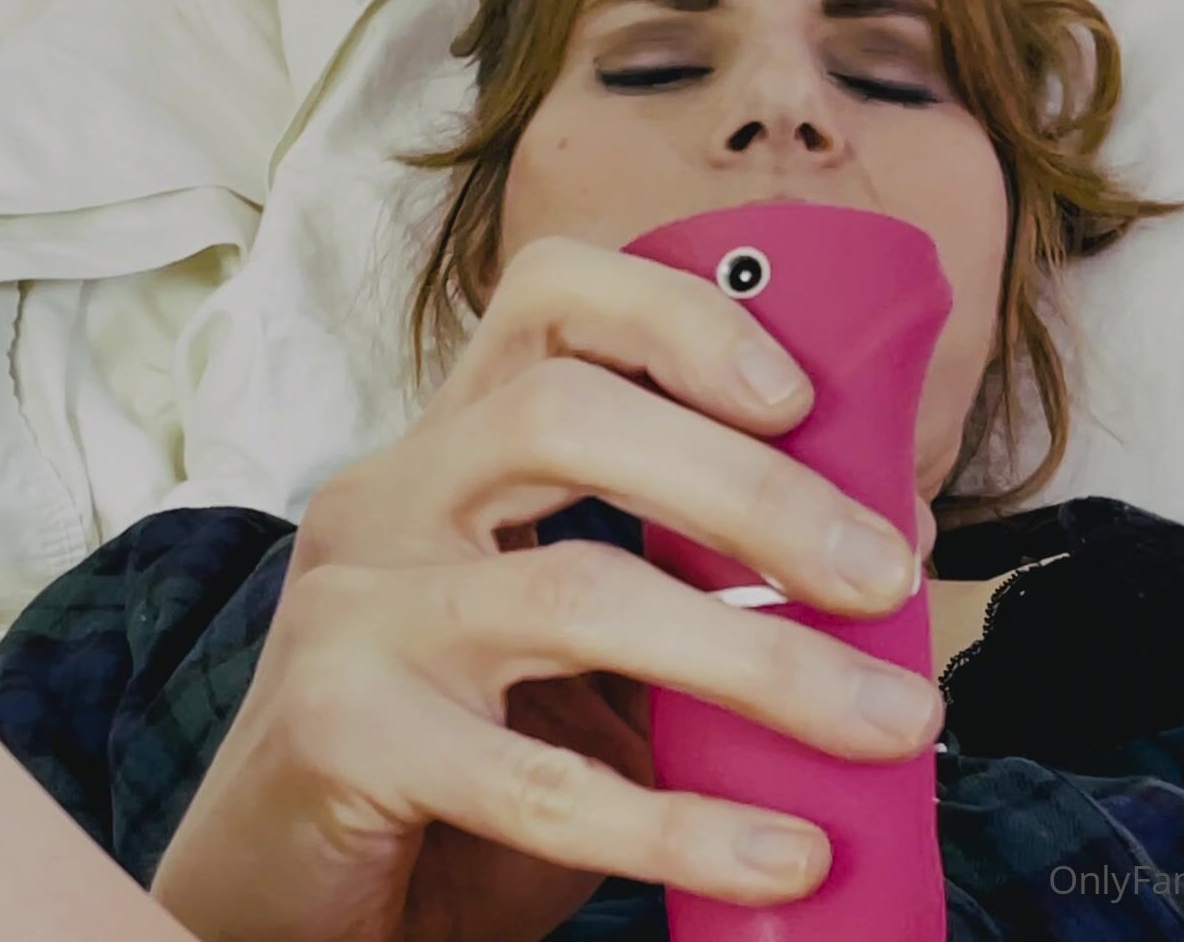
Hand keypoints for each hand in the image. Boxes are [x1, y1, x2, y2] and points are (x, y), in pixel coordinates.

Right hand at [149, 237, 942, 940]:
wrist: (292, 899)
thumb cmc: (460, 767)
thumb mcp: (582, 658)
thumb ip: (698, 587)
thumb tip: (892, 538)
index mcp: (451, 453)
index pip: (547, 301)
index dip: (677, 319)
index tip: (798, 397)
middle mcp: (387, 499)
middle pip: (565, 417)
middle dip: (753, 492)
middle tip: (885, 578)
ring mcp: (350, 611)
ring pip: (574, 593)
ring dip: (761, 662)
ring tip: (889, 726)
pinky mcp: (339, 734)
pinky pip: (538, 777)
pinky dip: (682, 822)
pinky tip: (780, 853)